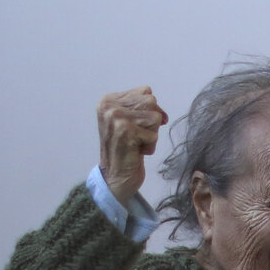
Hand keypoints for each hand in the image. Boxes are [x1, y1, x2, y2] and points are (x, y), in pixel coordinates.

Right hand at [96, 87, 168, 201]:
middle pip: (151, 102)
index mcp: (108, 100)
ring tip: (136, 144)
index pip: (145, 91)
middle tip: (136, 136)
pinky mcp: (126, 131)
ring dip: (151, 135)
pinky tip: (136, 151)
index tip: (138, 125)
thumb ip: (141, 108)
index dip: (150, 110)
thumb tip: (162, 114)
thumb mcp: (128, 121)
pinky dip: (150, 146)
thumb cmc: (125, 149)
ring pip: (155, 117)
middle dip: (150, 122)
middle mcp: (109, 106)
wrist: (115, 177)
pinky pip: (154, 134)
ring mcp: (116, 118)